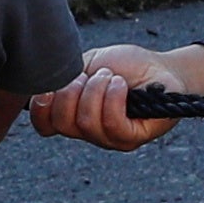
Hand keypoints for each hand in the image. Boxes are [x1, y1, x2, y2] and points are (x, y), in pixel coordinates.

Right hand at [30, 40, 203, 150]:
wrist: (162, 67)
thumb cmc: (126, 66)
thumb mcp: (86, 64)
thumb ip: (63, 75)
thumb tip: (44, 87)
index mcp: (73, 115)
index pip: (44, 125)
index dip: (41, 106)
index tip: (52, 84)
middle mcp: (89, 131)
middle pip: (62, 123)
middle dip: (71, 91)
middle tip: (90, 74)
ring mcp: (110, 138)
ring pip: (86, 123)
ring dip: (96, 90)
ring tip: (110, 77)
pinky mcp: (133, 137)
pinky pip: (112, 123)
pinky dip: (113, 98)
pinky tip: (121, 85)